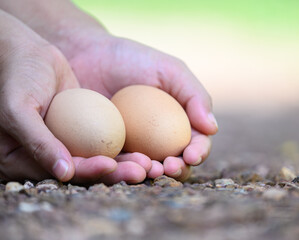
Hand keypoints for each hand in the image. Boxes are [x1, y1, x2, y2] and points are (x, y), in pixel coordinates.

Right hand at [0, 11, 145, 183]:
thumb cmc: (15, 76)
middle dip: (114, 172)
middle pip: (84, 169)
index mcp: (22, 160)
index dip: (87, 171)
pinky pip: (104, 139)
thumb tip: (64, 174)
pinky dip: (123, 144)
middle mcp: (47, 155)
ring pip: (98, 156)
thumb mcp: (18, 108)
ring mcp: (67, 142)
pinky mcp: (82, 129)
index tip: (110, 165)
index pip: (61, 171)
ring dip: (124, 162)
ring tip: (149, 164)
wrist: (26, 51)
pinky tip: (145, 147)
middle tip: (141, 172)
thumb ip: (38, 141)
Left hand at [67, 36, 217, 181]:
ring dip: (153, 174)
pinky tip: (126, 166)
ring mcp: (133, 146)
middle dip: (178, 169)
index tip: (192, 154)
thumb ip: (195, 96)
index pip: (195, 142)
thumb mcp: (170, 71)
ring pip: (148, 169)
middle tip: (170, 166)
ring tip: (150, 169)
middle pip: (176, 162)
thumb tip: (212, 129)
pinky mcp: (108, 151)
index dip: (198, 152)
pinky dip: (124, 170)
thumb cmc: (132, 59)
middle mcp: (158, 138)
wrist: (87, 55)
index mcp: (178, 122)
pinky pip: (118, 166)